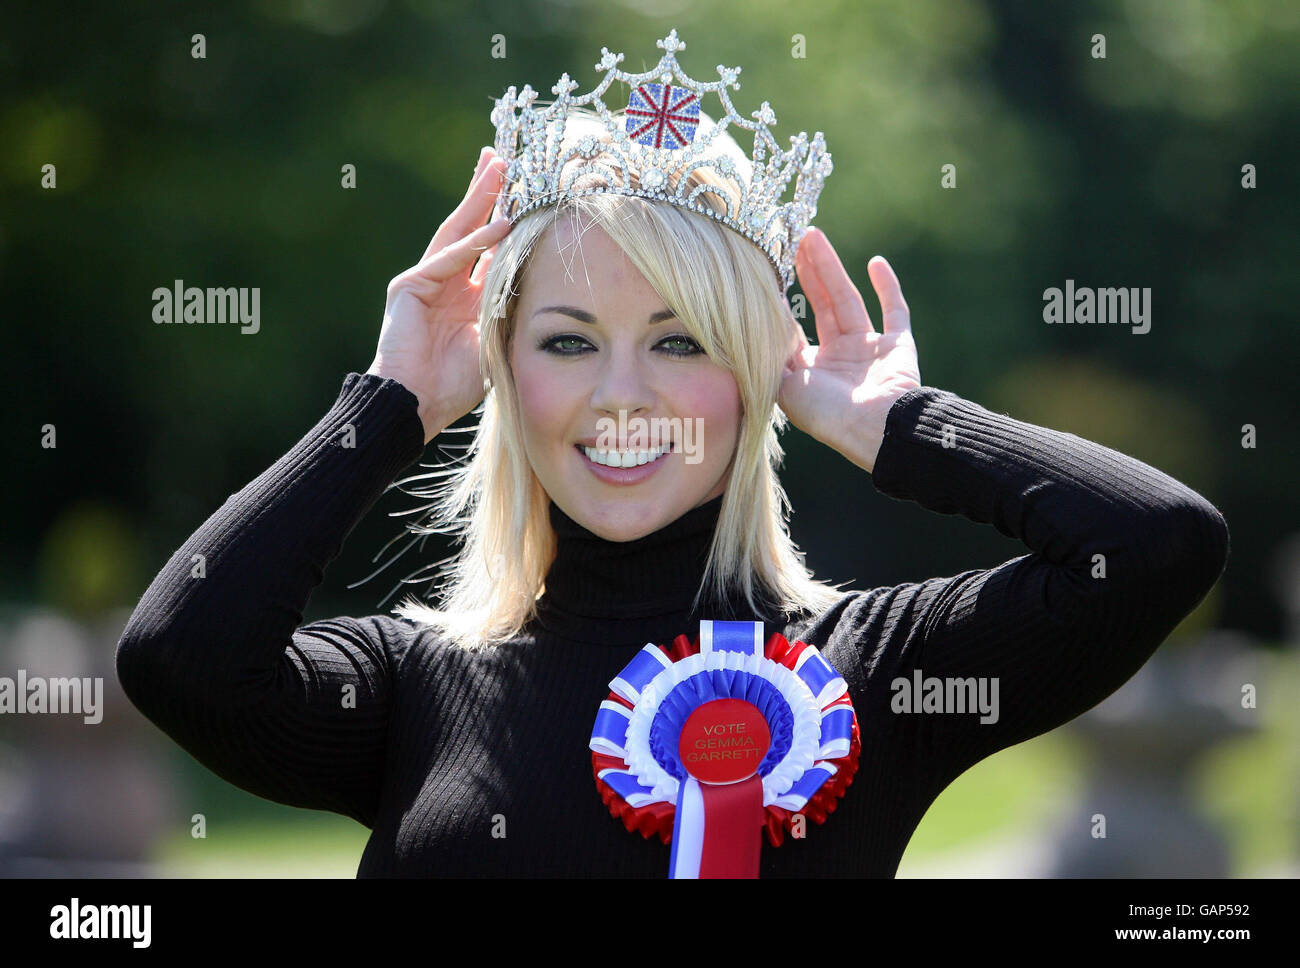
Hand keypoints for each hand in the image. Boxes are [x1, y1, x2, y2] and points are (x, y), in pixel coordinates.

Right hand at [367, 146, 511, 443]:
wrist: (415, 406)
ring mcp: (424, 281)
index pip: (487, 248)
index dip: (504, 219)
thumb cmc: (453, 385)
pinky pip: (449, 259)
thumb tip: (548, 296)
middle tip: (502, 157)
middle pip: (468, 226)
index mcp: (464, 296)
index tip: (524, 191)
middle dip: (484, 192)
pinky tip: (500, 224)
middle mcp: (444, 282)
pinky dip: (475, 243)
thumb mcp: (494, 341)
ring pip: (457, 231)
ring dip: (478, 199)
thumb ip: (510, 313)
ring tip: (498, 168)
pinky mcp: (410, 287)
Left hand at [778, 228, 921, 473]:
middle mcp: (838, 358)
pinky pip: (895, 311)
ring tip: (814, 237)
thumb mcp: (783, 384)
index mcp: (809, 371)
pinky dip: (888, 287)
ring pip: (847, 300)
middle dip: (806, 272)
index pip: (792, 327)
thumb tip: (755, 315)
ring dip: (831, 269)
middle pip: (819, 305)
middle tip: (792, 239)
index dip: (780, 299)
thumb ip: (770, 350)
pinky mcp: (899, 345)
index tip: (766, 268)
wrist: (876, 429)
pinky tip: (875, 262)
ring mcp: (869, 350)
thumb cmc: (826, 414)